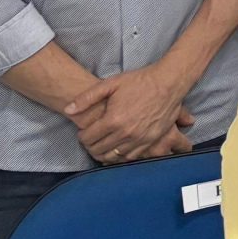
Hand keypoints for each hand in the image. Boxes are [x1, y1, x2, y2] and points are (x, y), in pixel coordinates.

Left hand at [67, 63, 195, 163]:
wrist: (169, 83)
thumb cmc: (140, 81)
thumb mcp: (111, 83)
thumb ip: (87, 97)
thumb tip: (68, 110)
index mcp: (113, 120)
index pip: (88, 138)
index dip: (81, 136)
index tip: (83, 132)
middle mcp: (125, 133)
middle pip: (98, 150)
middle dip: (90, 146)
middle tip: (91, 140)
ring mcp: (139, 139)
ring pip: (113, 156)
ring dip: (104, 153)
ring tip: (102, 146)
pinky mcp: (151, 141)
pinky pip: (131, 157)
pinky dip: (121, 156)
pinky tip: (118, 149)